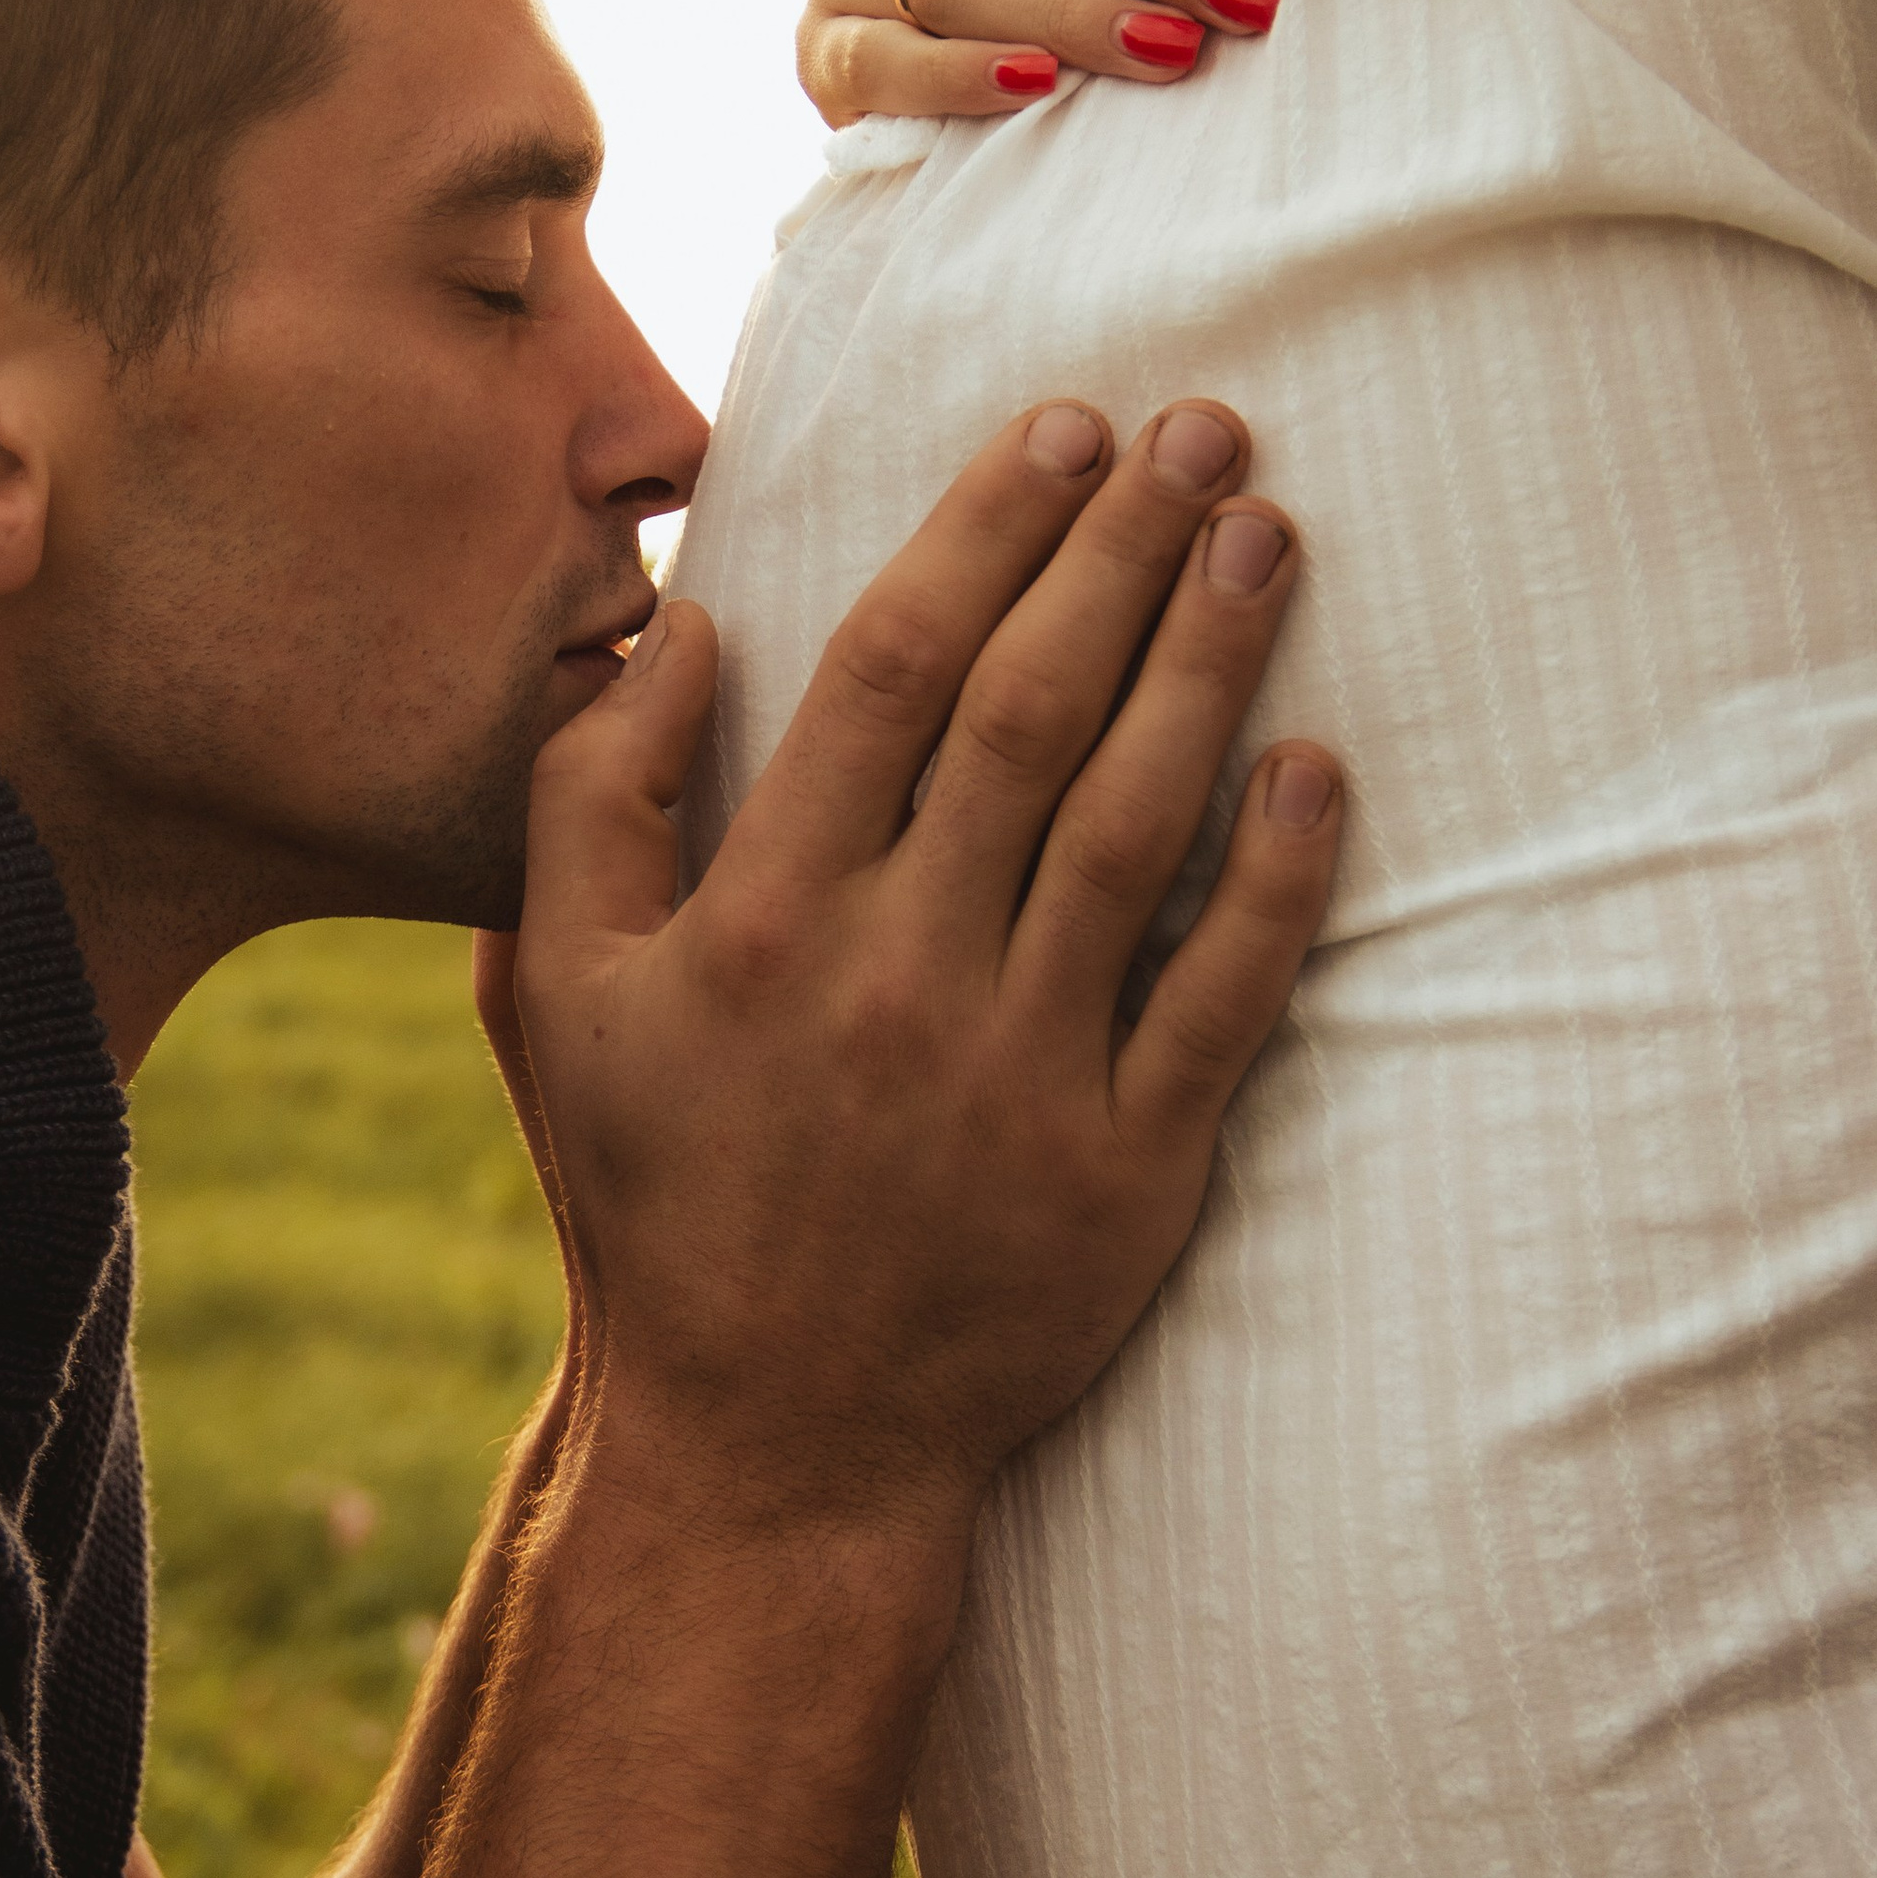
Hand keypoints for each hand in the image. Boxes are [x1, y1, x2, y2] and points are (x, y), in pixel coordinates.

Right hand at [516, 399, 1338, 1547]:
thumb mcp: (558, 997)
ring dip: (1211, 666)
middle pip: (1031, 715)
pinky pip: (1222, 998)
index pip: (893, 672)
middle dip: (1123, 552)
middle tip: (1204, 430)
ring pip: (1136, 826)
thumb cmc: (657, 1200)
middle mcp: (895, 980)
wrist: (772, 1446)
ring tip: (1267, 537)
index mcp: (761, 921)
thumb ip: (593, 798)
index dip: (988, 531)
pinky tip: (1318, 762)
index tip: (1065, 430)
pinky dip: (1278, 876)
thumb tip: (686, 622)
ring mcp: (1022, 1076)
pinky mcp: (1128, 1171)